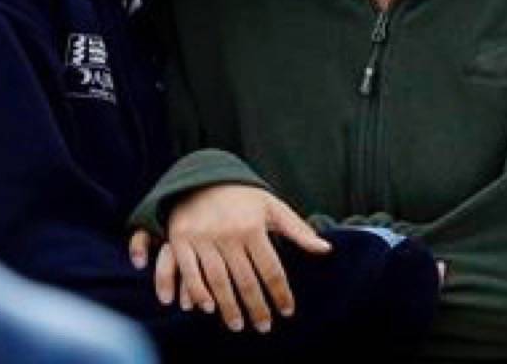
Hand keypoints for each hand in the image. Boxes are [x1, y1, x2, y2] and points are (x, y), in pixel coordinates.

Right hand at [130, 184, 329, 333]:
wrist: (200, 177)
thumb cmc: (242, 197)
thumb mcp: (272, 206)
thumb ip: (297, 230)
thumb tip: (326, 249)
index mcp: (252, 227)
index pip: (271, 270)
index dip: (280, 294)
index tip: (287, 311)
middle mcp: (228, 233)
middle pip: (246, 280)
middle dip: (257, 308)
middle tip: (264, 328)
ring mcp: (202, 238)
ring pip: (219, 281)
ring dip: (229, 307)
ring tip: (238, 325)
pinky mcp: (180, 240)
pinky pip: (190, 273)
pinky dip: (198, 292)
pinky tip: (208, 308)